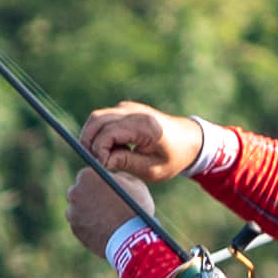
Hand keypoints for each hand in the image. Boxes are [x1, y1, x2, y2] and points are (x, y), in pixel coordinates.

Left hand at [64, 170, 143, 261]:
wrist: (131, 240)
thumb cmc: (135, 209)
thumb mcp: (135, 184)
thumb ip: (120, 177)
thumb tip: (115, 178)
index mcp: (87, 176)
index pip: (89, 174)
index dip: (99, 181)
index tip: (106, 187)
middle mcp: (75, 192)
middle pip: (79, 191)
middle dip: (89, 195)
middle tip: (102, 202)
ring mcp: (73, 212)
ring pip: (78, 209)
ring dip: (87, 211)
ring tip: (104, 218)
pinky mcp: (75, 230)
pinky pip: (80, 224)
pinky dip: (88, 226)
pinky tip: (102, 228)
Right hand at [82, 103, 209, 184]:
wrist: (189, 140)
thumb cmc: (173, 158)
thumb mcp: (151, 169)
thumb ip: (125, 163)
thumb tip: (101, 161)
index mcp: (143, 126)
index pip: (108, 133)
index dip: (99, 151)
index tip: (103, 166)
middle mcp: (133, 111)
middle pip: (96, 120)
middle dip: (89, 141)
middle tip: (94, 161)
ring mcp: (128, 107)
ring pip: (97, 118)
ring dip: (94, 137)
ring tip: (107, 156)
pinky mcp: (126, 109)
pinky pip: (104, 119)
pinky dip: (102, 133)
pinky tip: (115, 148)